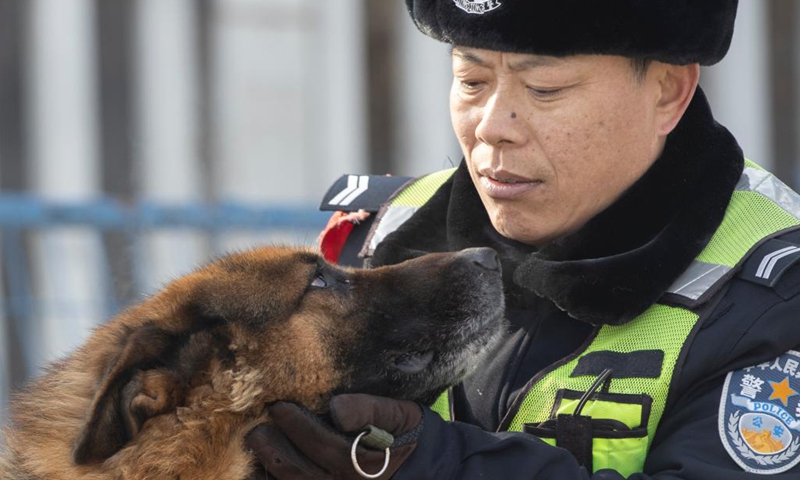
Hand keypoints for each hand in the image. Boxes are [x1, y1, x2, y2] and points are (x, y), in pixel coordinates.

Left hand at [246, 394, 422, 479]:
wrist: (417, 465)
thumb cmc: (403, 432)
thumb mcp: (397, 414)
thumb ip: (369, 409)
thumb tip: (335, 407)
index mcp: (365, 463)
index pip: (325, 446)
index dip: (299, 426)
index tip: (279, 406)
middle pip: (299, 470)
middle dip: (272, 447)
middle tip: (256, 425)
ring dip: (267, 464)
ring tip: (253, 441)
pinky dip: (269, 478)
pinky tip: (256, 464)